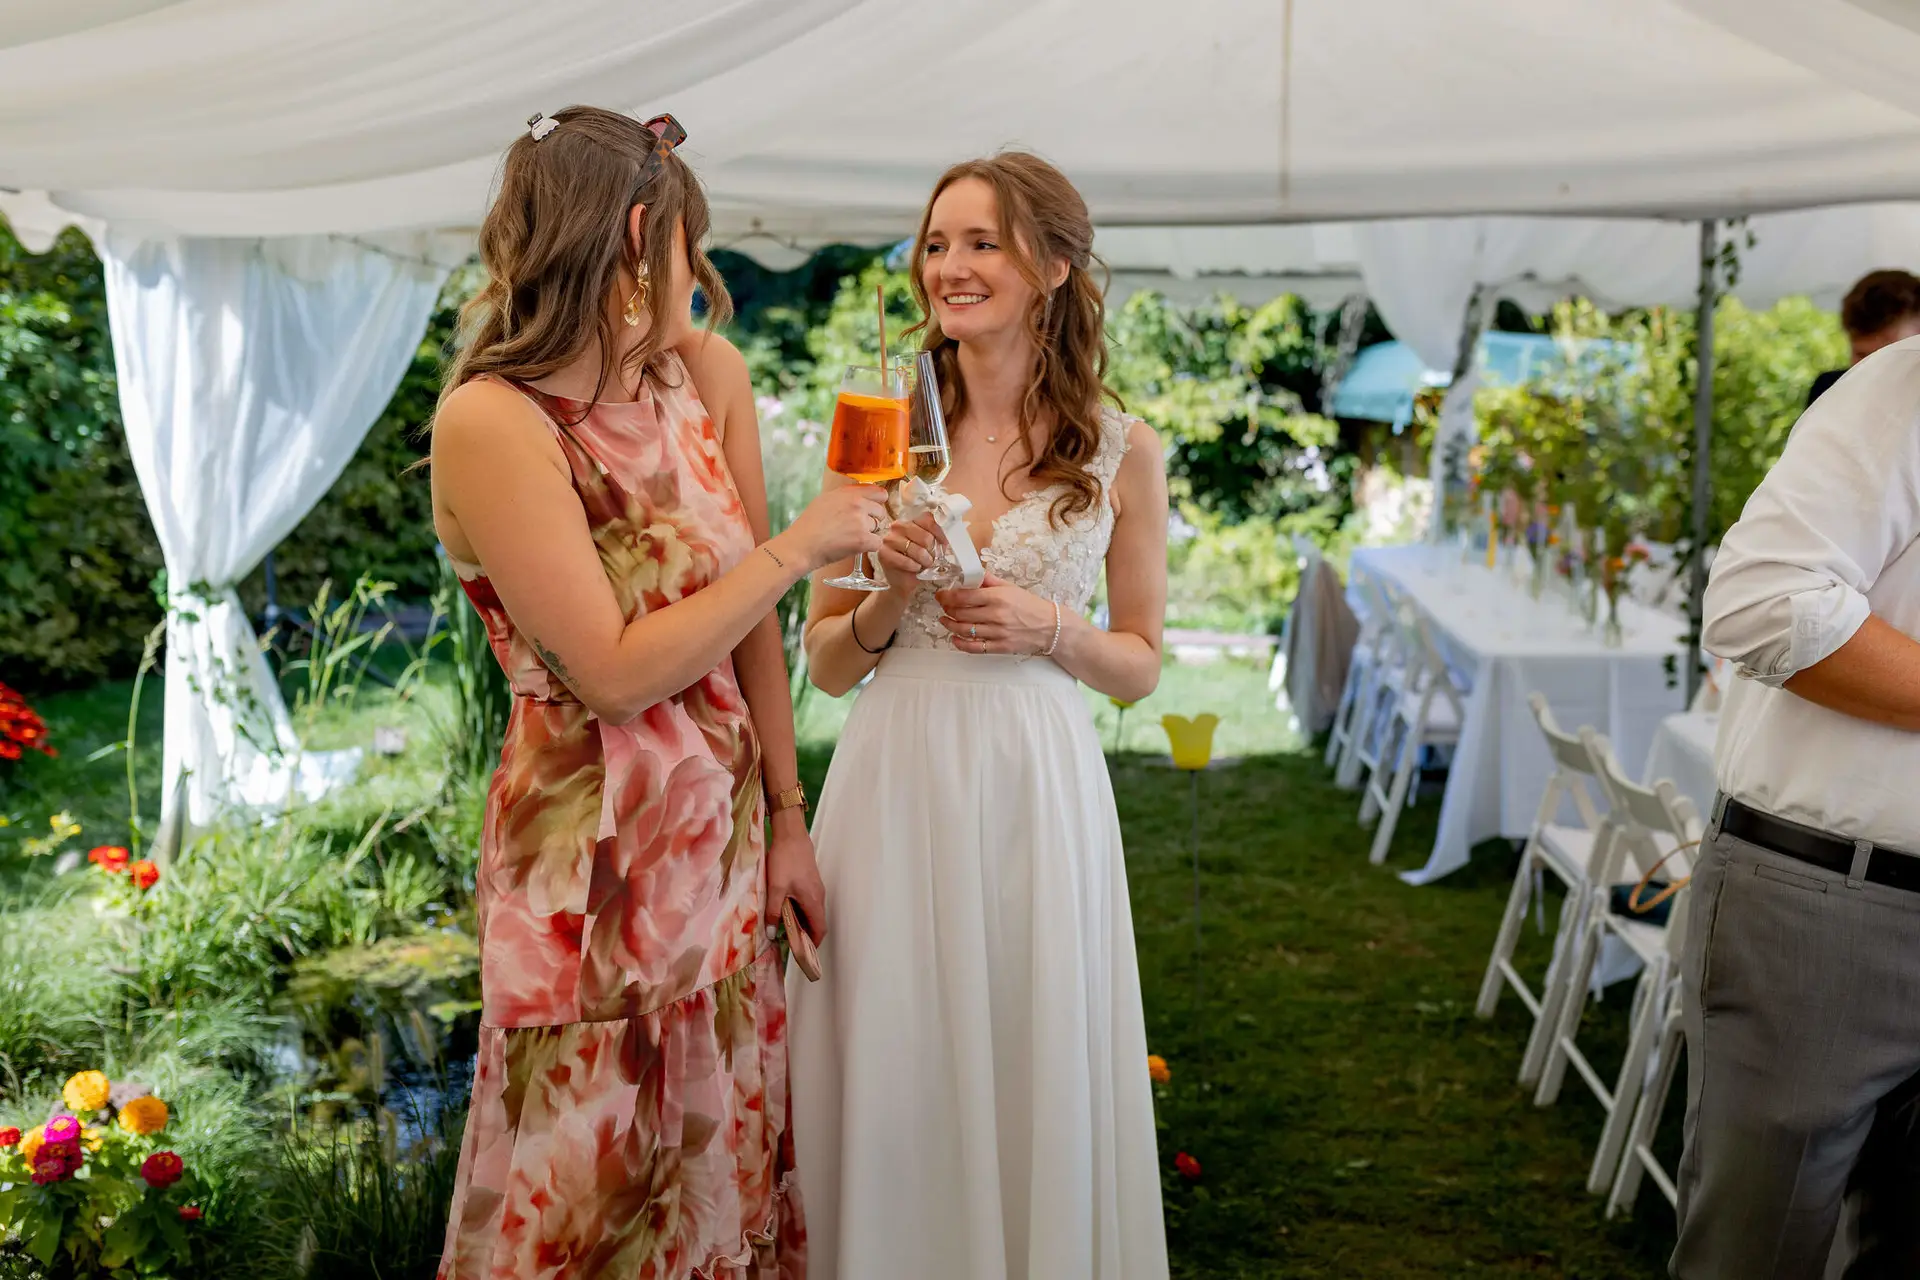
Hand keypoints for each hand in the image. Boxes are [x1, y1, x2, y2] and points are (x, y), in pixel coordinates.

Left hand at [765, 820, 827, 944]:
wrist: (791, 835)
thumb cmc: (785, 861)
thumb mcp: (775, 888)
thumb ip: (773, 912)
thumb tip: (772, 934)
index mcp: (813, 901)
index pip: (819, 930)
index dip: (812, 944)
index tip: (802, 953)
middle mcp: (818, 896)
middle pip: (816, 922)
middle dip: (805, 935)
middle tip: (789, 943)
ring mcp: (816, 888)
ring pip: (812, 912)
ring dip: (801, 922)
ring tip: (784, 929)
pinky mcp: (810, 880)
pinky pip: (808, 902)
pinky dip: (800, 910)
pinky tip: (785, 908)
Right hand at [782, 484, 888, 571]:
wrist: (801, 545)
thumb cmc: (808, 525)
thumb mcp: (825, 500)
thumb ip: (845, 497)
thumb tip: (860, 498)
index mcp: (848, 493)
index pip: (878, 492)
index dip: (877, 502)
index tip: (872, 509)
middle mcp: (857, 504)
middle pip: (880, 511)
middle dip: (872, 520)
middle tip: (857, 528)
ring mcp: (861, 521)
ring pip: (878, 527)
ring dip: (868, 534)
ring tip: (849, 538)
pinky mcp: (863, 539)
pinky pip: (877, 543)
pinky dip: (869, 547)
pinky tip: (855, 547)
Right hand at [875, 514, 944, 595]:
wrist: (903, 581)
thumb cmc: (917, 562)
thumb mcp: (929, 548)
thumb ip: (936, 539)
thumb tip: (949, 538)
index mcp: (910, 521)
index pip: (928, 519)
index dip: (939, 533)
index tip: (944, 544)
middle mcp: (898, 526)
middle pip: (925, 536)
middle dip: (932, 551)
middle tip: (930, 559)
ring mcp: (889, 539)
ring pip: (917, 549)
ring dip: (924, 560)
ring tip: (924, 565)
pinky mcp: (883, 554)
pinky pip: (906, 561)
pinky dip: (914, 567)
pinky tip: (914, 569)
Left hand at [935, 573, 1058, 654]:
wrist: (1050, 626)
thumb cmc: (1030, 605)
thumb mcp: (1011, 587)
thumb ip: (989, 581)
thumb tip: (972, 575)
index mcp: (998, 597)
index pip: (964, 596)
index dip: (947, 596)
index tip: (941, 595)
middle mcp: (996, 615)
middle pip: (960, 613)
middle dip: (947, 609)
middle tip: (943, 606)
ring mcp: (997, 633)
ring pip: (964, 630)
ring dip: (949, 625)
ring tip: (944, 620)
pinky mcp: (999, 647)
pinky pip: (974, 647)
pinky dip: (960, 644)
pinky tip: (954, 638)